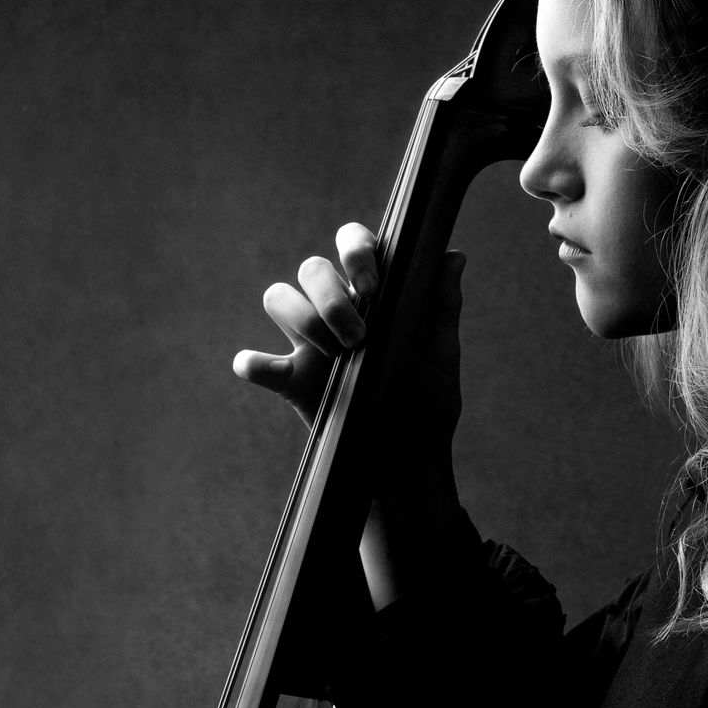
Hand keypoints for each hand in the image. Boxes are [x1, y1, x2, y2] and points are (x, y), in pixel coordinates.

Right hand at [233, 224, 465, 604]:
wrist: (407, 462)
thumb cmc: (427, 404)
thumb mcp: (440, 355)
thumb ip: (441, 306)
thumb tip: (453, 257)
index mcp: (373, 295)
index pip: (354, 245)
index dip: (355, 251)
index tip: (372, 286)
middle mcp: (336, 310)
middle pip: (311, 268)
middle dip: (330, 295)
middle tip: (357, 335)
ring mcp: (310, 343)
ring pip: (279, 297)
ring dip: (302, 317)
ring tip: (335, 355)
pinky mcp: (292, 380)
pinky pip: (256, 363)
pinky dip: (254, 363)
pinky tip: (265, 369)